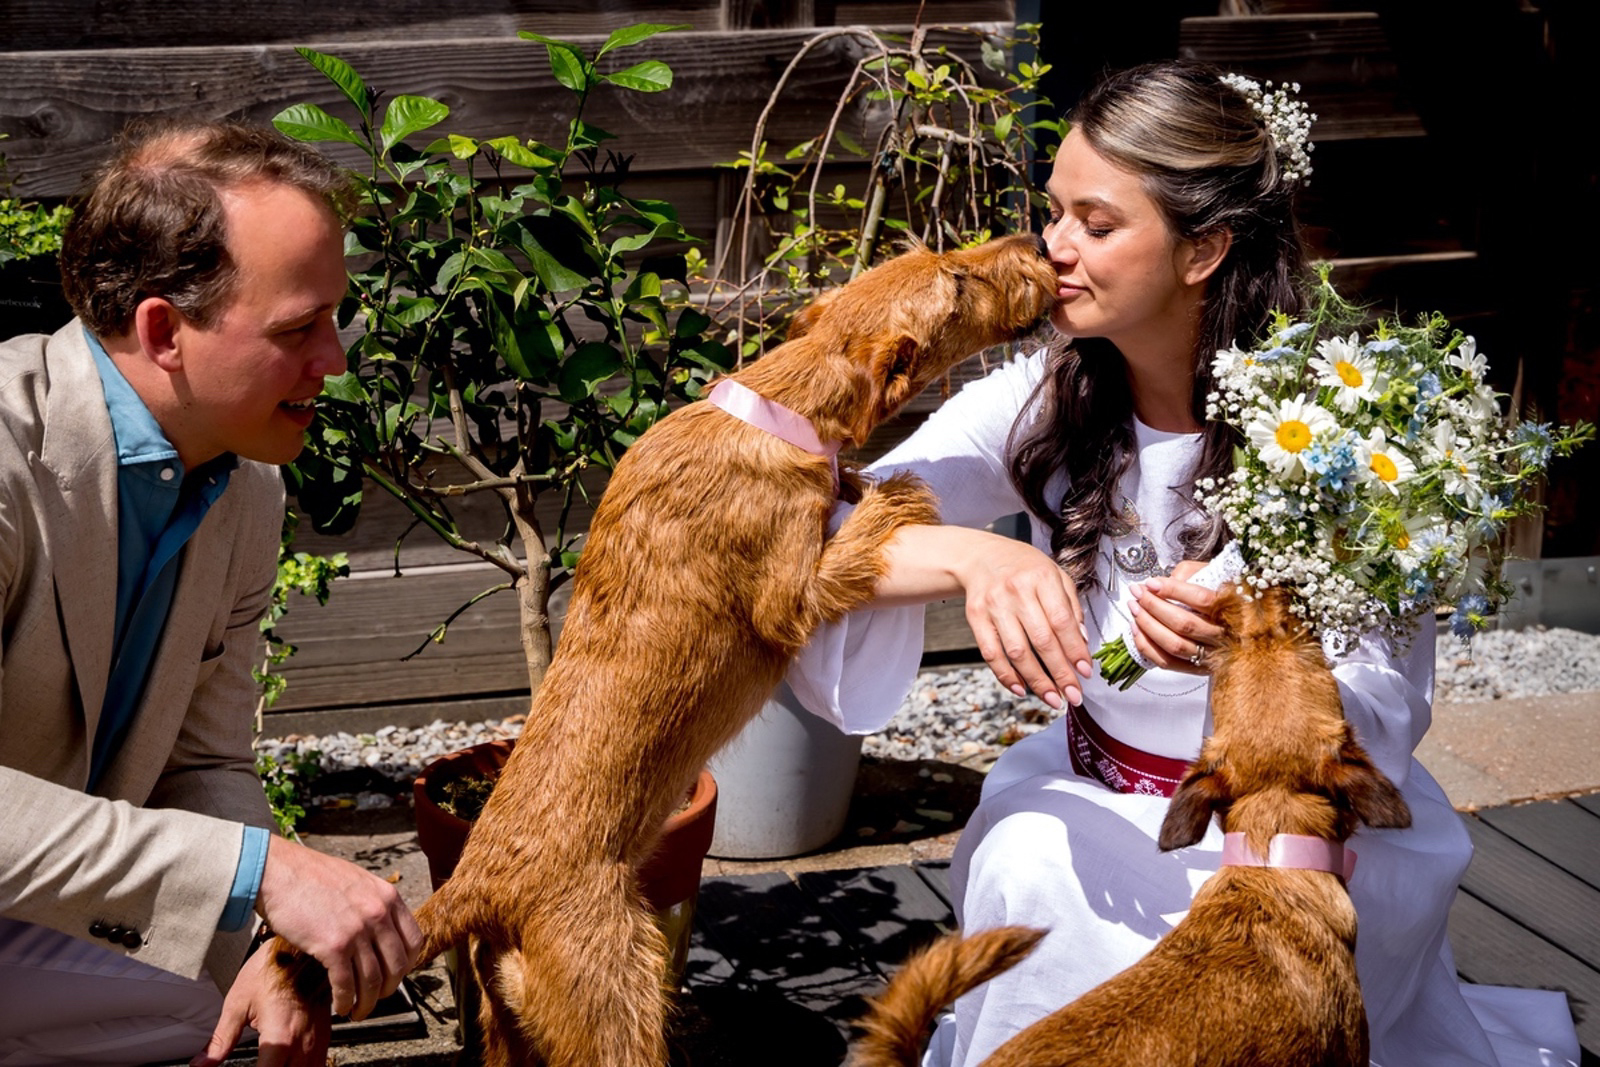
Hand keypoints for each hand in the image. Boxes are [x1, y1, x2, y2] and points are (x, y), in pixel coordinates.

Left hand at [190, 939, 330, 1066]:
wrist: (301, 949)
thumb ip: (220, 1040)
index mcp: (280, 1038)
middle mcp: (303, 1044)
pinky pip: (318, 1064)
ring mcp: (317, 1040)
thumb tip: (201, 1064)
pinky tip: (289, 1064)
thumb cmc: (270, 970)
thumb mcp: (238, 1004)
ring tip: (270, 1063)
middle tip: (258, 1064)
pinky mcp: (325, 1035)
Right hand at [254, 836, 422, 1019]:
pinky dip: (345, 1001)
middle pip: (396, 965)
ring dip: (366, 1003)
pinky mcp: (333, 946)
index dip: (407, 964)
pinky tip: (340, 1007)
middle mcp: (378, 914)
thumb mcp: (357, 882)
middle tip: (375, 998)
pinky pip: (346, 985)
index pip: (414, 940)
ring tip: (357, 1011)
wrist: (278, 871)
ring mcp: (358, 931)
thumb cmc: (311, 876)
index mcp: (388, 897)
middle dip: (388, 988)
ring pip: (372, 980)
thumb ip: (373, 903)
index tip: (395, 975)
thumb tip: (381, 928)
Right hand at [954, 534, 1090, 707]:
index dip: (1075, 650)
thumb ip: (1071, 606)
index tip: (1086, 672)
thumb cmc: (1024, 568)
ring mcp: (994, 605)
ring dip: (1036, 680)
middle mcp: (1016, 591)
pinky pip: (990, 653)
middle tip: (1073, 695)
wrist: (980, 557)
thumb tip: (1081, 641)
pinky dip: (1005, 675)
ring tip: (1052, 698)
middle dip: (1060, 672)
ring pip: (1016, 651)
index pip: (1062, 620)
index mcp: (1042, 577)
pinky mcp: (976, 618)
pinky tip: (1021, 688)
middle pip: (1041, 640)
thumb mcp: (1055, 575)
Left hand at [1128, 564, 1224, 674]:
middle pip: (1184, 624)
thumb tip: (1160, 582)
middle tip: (1138, 593)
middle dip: (1153, 606)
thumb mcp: (1211, 573)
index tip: (1151, 583)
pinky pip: (1167, 662)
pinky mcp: (1197, 668)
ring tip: (1135, 608)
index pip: (1201, 599)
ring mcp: (1210, 654)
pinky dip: (1147, 646)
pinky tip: (1137, 629)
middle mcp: (1222, 634)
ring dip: (1147, 626)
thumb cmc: (1220, 595)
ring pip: (1174, 645)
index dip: (1172, 590)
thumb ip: (1187, 574)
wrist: (1240, 624)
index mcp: (1231, 609)